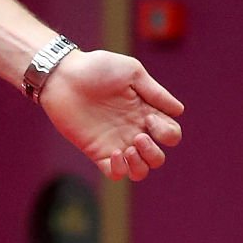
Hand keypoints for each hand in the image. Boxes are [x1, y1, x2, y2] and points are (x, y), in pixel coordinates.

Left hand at [38, 47, 183, 180]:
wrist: (63, 75)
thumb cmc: (97, 68)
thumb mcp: (132, 73)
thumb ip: (155, 92)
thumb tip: (179, 111)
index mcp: (145, 112)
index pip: (169, 135)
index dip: (167, 133)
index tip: (149, 118)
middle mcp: (133, 130)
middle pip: (157, 158)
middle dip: (154, 153)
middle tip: (138, 136)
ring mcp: (115, 142)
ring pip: (140, 171)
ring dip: (141, 165)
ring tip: (129, 148)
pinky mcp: (96, 151)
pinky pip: (115, 174)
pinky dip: (121, 169)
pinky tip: (114, 152)